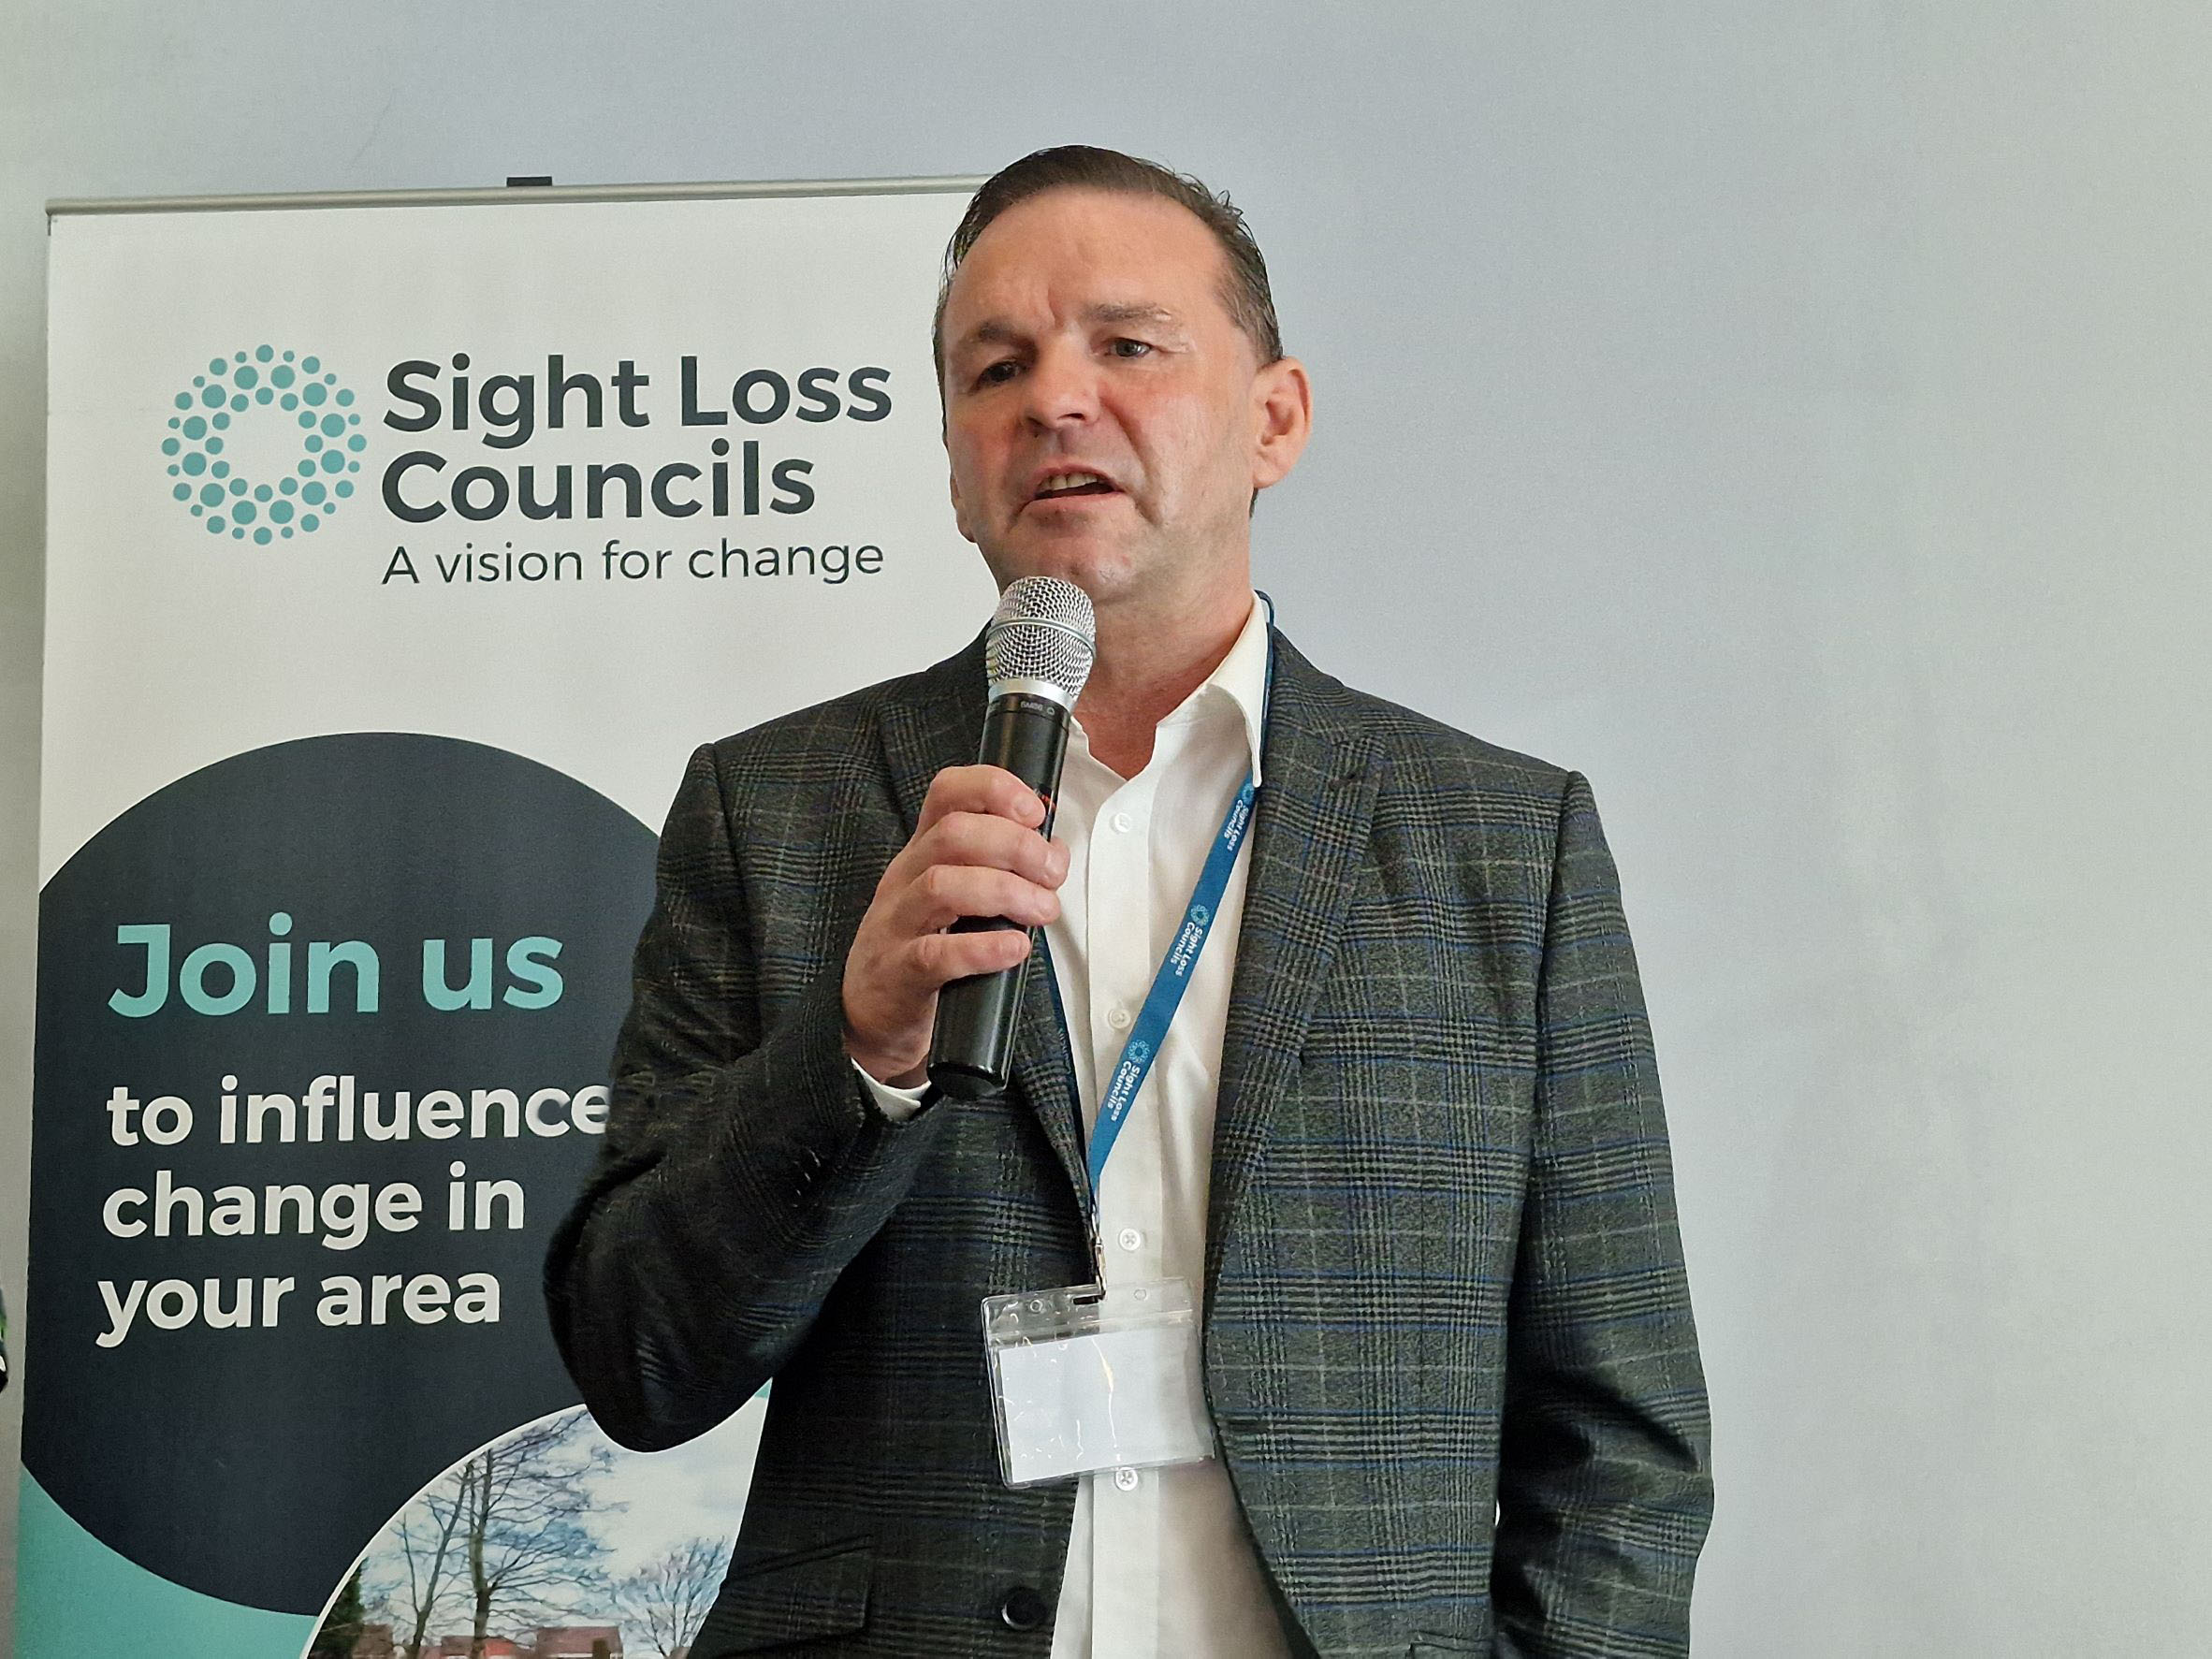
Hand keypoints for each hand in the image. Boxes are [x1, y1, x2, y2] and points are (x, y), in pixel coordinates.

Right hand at [842, 765, 1068, 1087]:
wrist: (874, 1014)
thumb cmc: (927, 946)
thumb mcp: (959, 895)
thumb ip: (1001, 867)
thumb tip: (1054, 848)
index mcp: (923, 851)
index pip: (947, 793)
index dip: (993, 789)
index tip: (1036, 812)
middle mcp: (905, 877)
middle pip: (952, 835)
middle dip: (1016, 845)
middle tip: (1053, 873)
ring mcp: (897, 923)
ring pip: (942, 885)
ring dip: (1005, 891)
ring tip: (1042, 910)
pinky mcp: (899, 972)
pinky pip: (936, 954)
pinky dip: (983, 948)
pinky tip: (1015, 948)